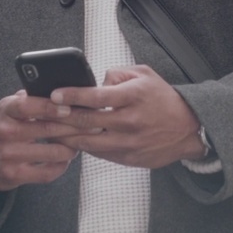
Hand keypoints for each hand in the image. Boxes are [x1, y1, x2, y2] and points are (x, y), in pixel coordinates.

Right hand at [0, 90, 97, 190]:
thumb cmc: (4, 127)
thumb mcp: (10, 107)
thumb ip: (32, 97)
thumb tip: (62, 89)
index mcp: (6, 110)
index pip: (29, 105)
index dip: (51, 107)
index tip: (70, 107)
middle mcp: (6, 132)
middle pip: (48, 129)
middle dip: (75, 127)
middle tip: (94, 124)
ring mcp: (10, 155)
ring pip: (53, 152)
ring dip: (71, 148)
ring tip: (79, 142)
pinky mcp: (14, 175)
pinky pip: (47, 172)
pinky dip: (61, 166)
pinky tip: (66, 159)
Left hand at [50, 65, 206, 168]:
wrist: (189, 128)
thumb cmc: (163, 99)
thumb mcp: (144, 74)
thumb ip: (117, 74)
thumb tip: (95, 83)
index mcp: (133, 96)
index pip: (96, 97)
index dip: (72, 96)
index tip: (54, 95)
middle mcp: (130, 121)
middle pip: (87, 122)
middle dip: (61, 119)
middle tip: (42, 116)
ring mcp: (129, 142)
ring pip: (89, 143)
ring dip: (67, 137)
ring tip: (50, 131)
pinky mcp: (130, 158)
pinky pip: (100, 154)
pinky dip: (85, 148)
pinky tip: (72, 141)